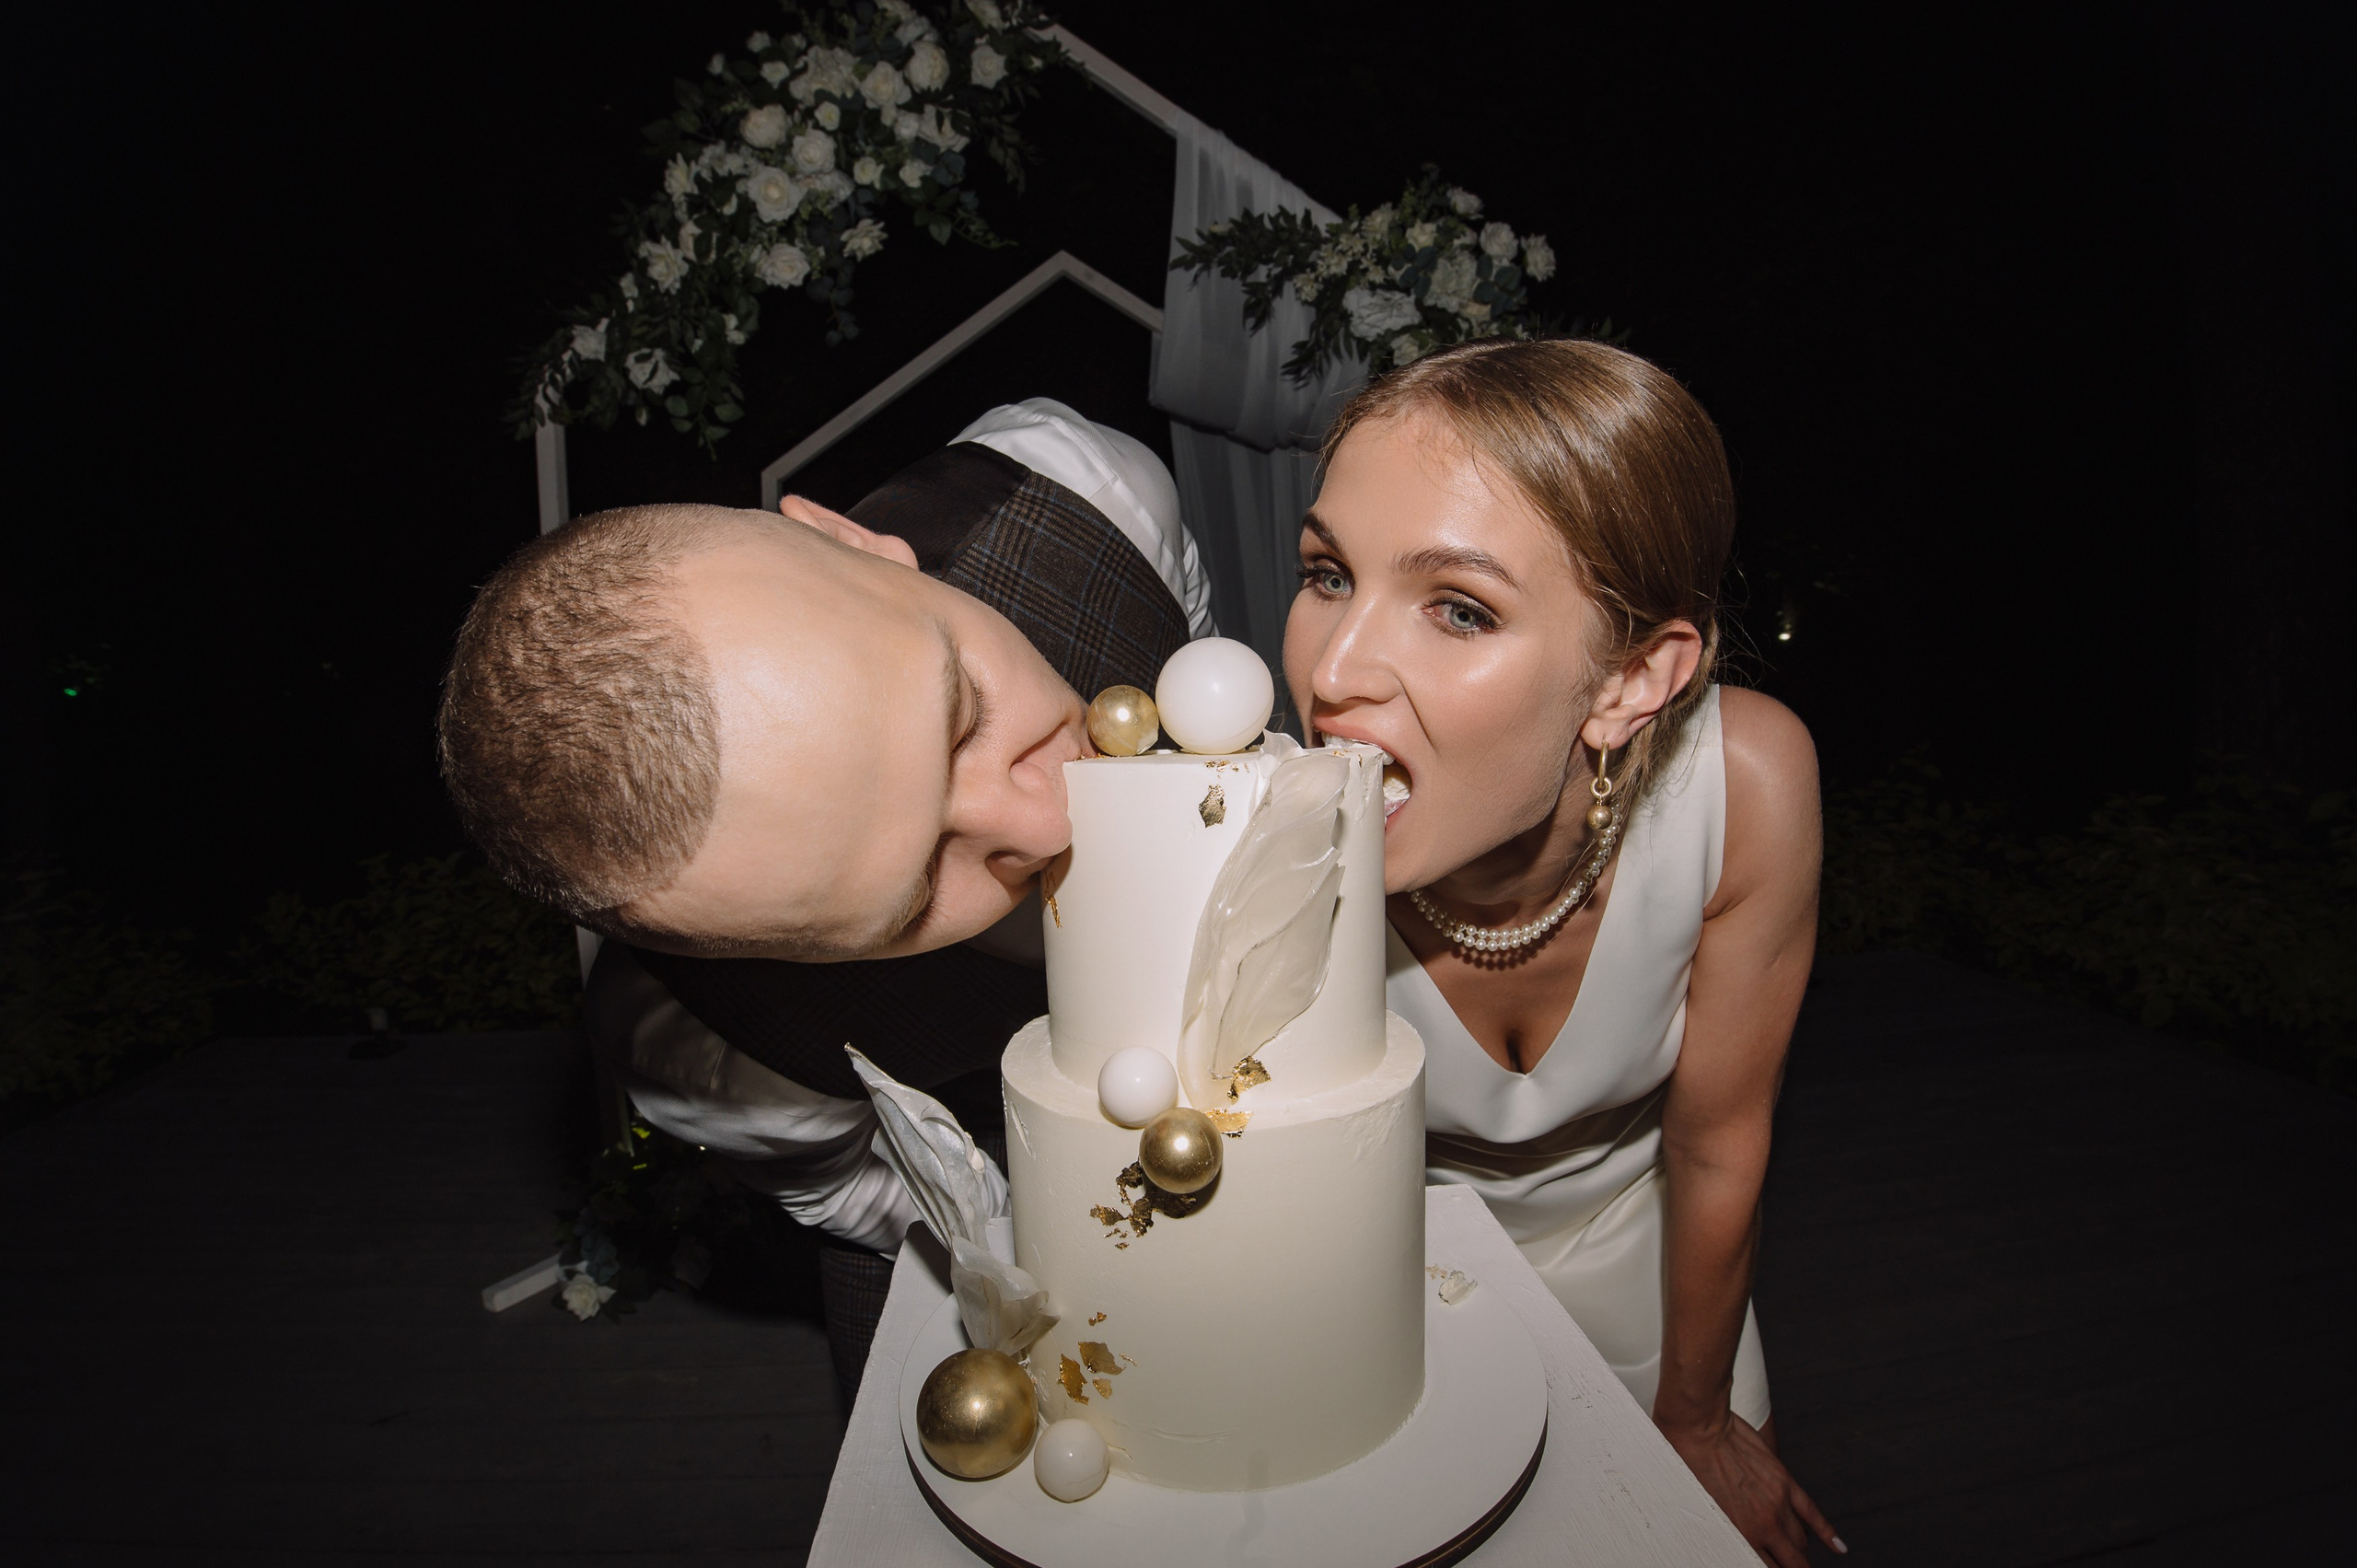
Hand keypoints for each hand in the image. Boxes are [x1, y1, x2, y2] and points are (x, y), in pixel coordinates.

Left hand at [1660, 1413, 1842, 1566]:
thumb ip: (1722, 1528)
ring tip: (1798, 1559)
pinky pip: (1811, 1514)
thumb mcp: (1700, 1507)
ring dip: (1800, 1552)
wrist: (1699, 1427)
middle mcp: (1762, 1525)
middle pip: (1791, 1561)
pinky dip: (1827, 1533)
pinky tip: (1838, 1548)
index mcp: (1739, 1535)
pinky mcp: (1785, 1482)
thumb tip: (1729, 1538)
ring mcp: (1777, 1504)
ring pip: (1800, 1541)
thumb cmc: (1687, 1465)